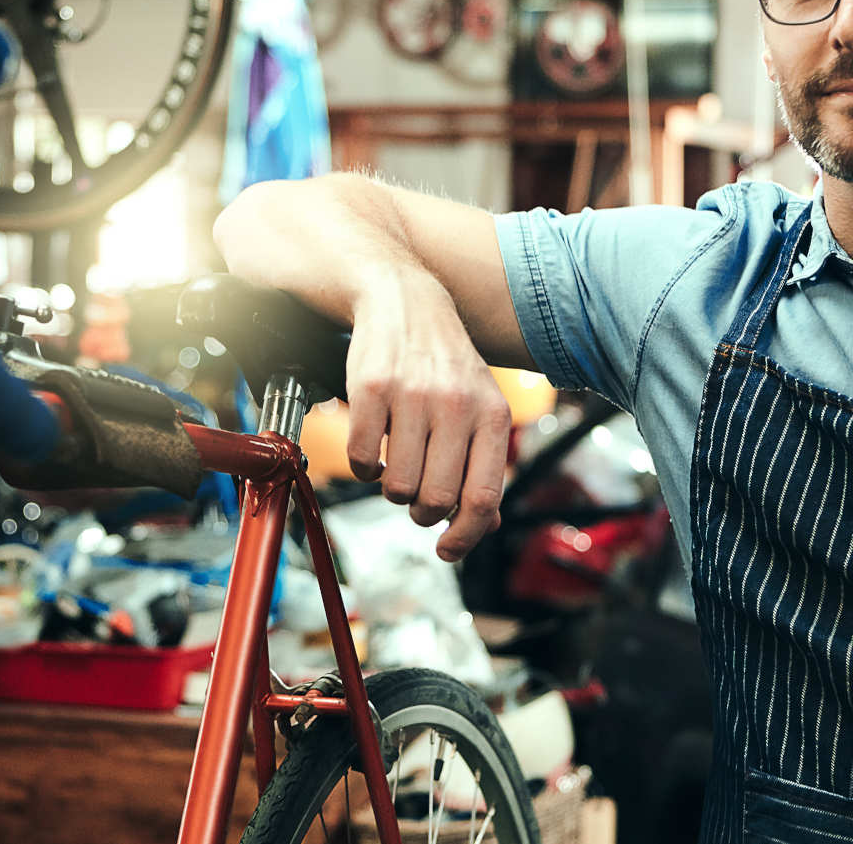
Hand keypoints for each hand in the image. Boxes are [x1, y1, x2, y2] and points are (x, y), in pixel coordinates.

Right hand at [345, 274, 511, 561]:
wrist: (405, 301)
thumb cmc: (445, 365)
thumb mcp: (480, 407)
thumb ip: (483, 466)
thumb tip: (483, 526)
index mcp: (491, 414)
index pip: (482, 498)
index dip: (464, 537)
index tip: (446, 551)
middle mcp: (456, 405)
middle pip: (435, 499)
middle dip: (422, 512)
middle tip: (416, 497)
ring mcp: (411, 396)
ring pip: (396, 486)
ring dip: (392, 489)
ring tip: (397, 463)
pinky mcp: (370, 389)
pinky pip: (361, 460)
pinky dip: (363, 467)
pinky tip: (373, 446)